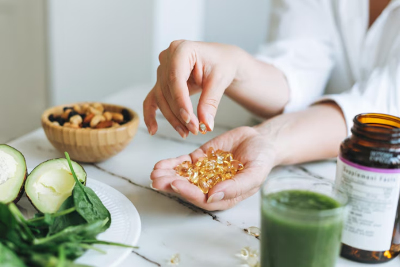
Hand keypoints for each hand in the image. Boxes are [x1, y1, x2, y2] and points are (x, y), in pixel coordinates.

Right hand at [143, 40, 245, 137]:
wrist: (221, 61)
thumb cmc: (222, 64)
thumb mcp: (220, 81)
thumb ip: (210, 102)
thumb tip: (206, 124)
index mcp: (182, 49)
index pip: (176, 78)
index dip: (180, 101)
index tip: (189, 118)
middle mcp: (167, 57)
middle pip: (167, 91)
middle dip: (179, 113)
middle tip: (194, 129)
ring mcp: (162, 69)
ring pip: (161, 98)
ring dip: (172, 118)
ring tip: (186, 132)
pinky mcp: (161, 82)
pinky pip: (152, 99)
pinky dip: (151, 114)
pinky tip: (153, 129)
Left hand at [150, 126, 276, 210]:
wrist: (261, 141)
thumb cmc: (262, 160)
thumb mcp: (254, 173)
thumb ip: (236, 186)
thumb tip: (213, 197)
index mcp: (224, 196)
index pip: (203, 199)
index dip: (188, 193)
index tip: (176, 185)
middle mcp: (211, 187)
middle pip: (188, 189)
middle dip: (171, 184)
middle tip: (157, 180)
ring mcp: (204, 172)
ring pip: (183, 176)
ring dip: (168, 175)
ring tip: (155, 172)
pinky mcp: (200, 159)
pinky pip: (184, 163)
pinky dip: (172, 164)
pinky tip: (161, 164)